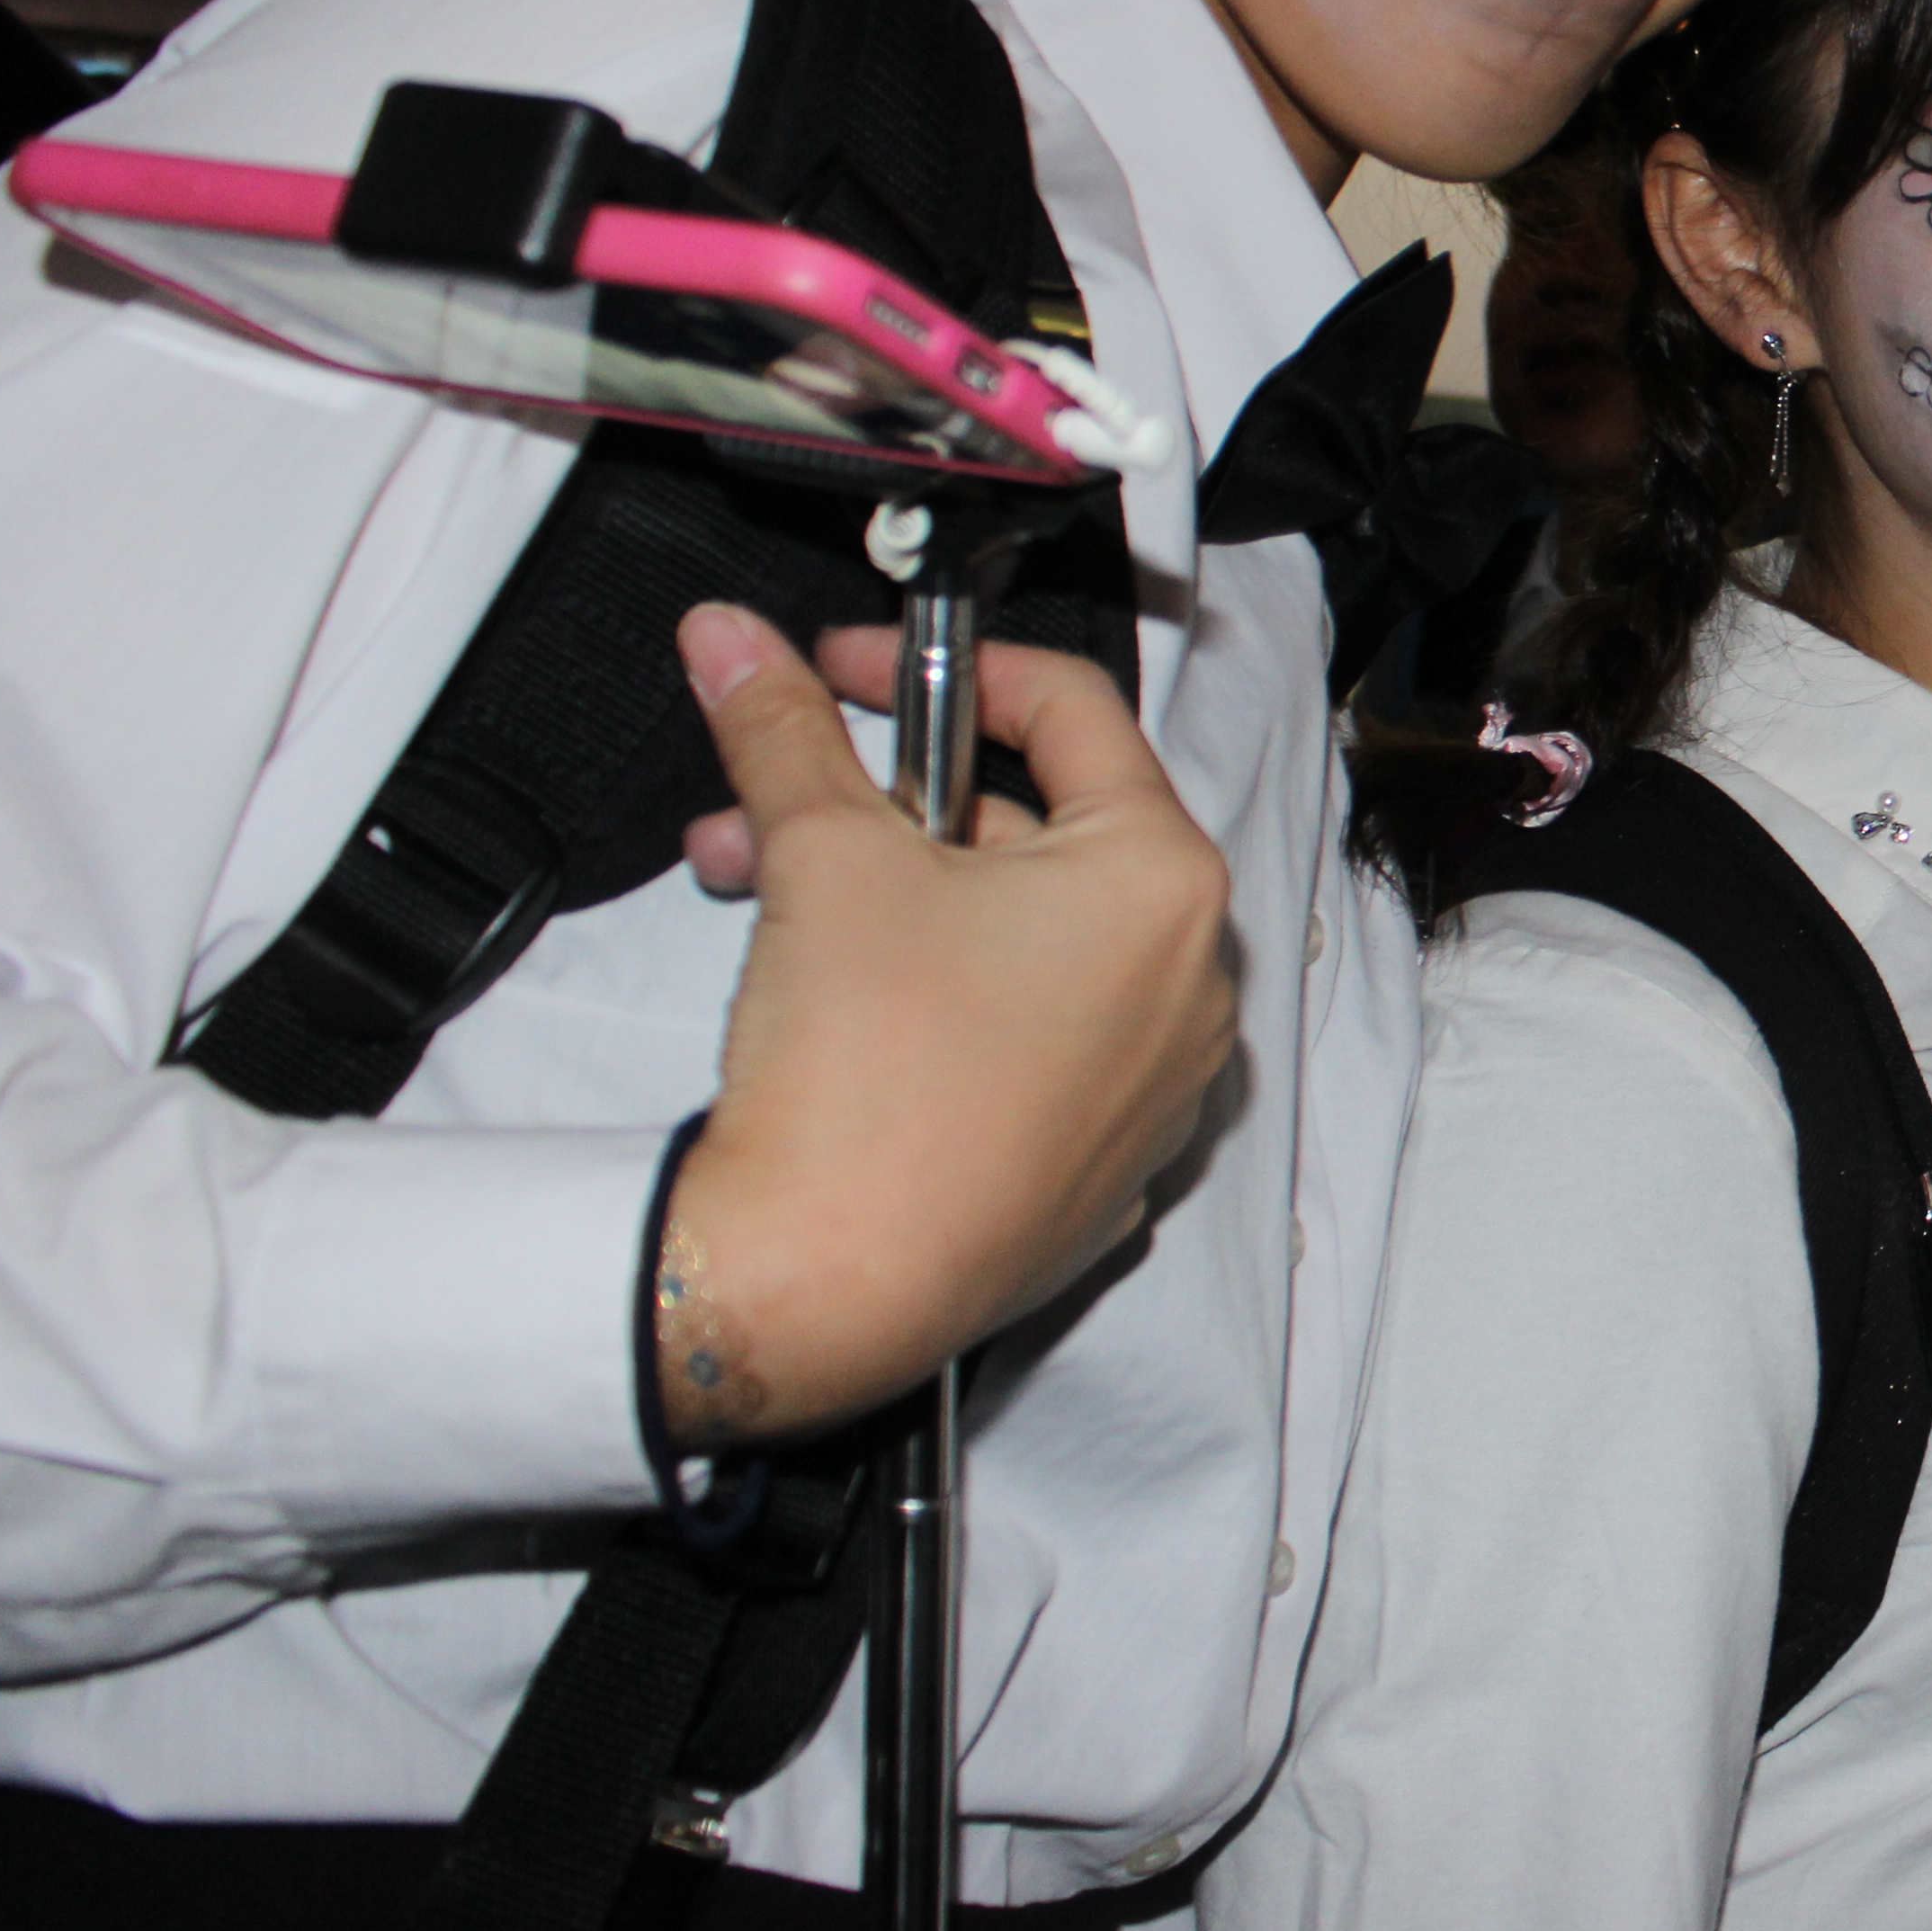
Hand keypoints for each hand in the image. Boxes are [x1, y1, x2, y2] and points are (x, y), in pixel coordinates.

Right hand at [653, 605, 1236, 1446]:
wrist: (829, 1281)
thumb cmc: (869, 1087)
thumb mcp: (821, 856)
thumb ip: (786, 730)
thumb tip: (743, 649)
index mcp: (1161, 881)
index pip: (1071, 710)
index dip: (942, 670)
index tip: (853, 671)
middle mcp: (1188, 979)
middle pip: (1037, 830)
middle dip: (885, 806)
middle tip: (786, 801)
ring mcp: (1153, 1081)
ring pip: (1020, 938)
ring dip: (891, 898)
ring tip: (764, 897)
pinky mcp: (1100, 1161)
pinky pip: (1027, 1038)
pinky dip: (939, 999)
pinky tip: (837, 1001)